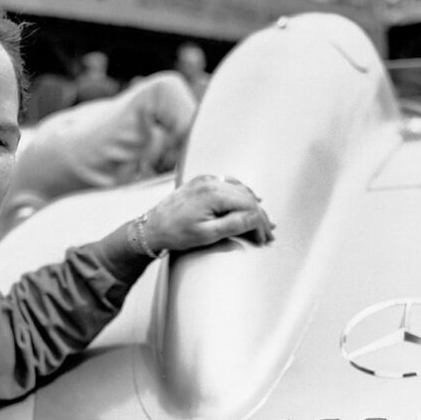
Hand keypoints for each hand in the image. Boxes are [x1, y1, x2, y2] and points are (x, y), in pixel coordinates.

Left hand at [142, 174, 274, 252]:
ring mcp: (206, 180)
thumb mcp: (207, 235)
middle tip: (269, 234)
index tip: (264, 238)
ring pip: (240, 189)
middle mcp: (211, 182)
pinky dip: (241, 194)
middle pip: (246, 197)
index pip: (248, 206)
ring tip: (262, 223)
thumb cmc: (176, 234)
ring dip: (252, 206)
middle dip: (259, 216)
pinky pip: (229, 184)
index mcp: (214, 194)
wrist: (151, 228)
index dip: (260, 223)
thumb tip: (256, 218)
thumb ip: (234, 225)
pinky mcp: (201, 182)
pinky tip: (250, 201)